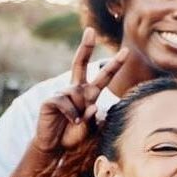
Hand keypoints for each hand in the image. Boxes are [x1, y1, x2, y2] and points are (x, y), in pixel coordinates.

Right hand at [32, 28, 128, 152]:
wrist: (53, 145)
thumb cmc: (72, 135)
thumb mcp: (88, 128)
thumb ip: (93, 117)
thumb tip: (94, 106)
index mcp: (89, 94)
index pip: (103, 76)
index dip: (114, 65)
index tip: (125, 51)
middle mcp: (76, 89)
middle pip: (80, 64)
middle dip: (85, 47)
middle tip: (90, 31)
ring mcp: (63, 93)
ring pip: (77, 95)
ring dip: (79, 112)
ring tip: (74, 122)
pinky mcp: (51, 99)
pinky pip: (66, 103)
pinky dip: (71, 114)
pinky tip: (69, 121)